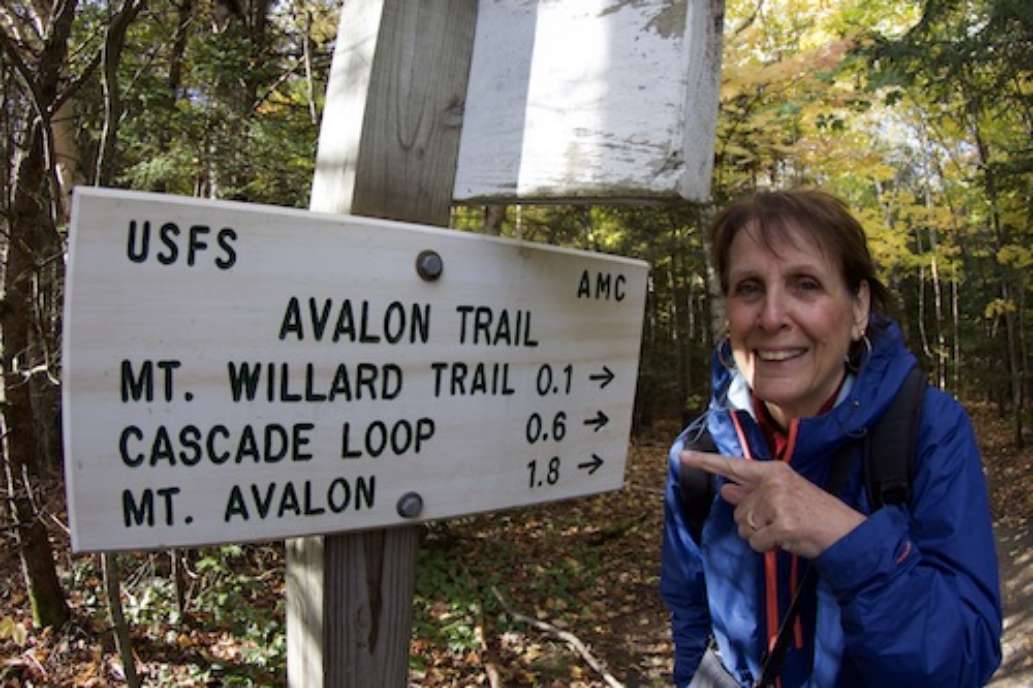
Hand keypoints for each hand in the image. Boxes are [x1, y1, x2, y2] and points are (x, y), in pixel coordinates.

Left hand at [680, 450, 864, 558]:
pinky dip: (768, 548)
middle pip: (738, 510)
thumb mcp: (783, 497)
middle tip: (780, 524)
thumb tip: (725, 490)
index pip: (734, 466)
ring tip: (785, 531)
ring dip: (761, 536)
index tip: (683, 456)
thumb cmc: (815, 515)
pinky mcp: (782, 523)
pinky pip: (757, 543)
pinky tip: (787, 540)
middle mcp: (773, 482)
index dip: (706, 462)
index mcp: (773, 471)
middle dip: (753, 524)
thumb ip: (752, 493)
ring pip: (745, 527)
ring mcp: (777, 502)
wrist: (846, 532)